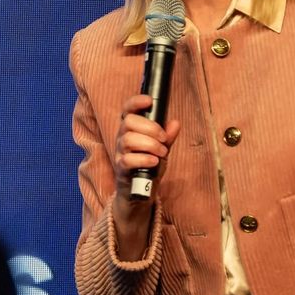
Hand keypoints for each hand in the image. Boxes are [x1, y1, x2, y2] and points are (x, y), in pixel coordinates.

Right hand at [110, 93, 182, 255]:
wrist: (141, 193)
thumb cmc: (149, 167)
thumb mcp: (162, 150)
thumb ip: (168, 137)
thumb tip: (175, 122)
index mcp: (131, 130)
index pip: (127, 110)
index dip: (135, 102)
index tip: (149, 101)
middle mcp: (122, 138)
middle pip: (128, 122)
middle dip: (150, 128)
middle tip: (164, 139)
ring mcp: (119, 153)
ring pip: (128, 139)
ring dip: (149, 144)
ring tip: (162, 153)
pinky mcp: (120, 169)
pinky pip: (127, 159)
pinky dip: (144, 159)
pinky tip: (154, 162)